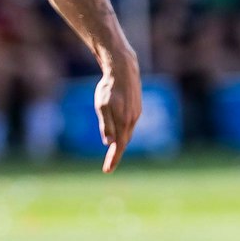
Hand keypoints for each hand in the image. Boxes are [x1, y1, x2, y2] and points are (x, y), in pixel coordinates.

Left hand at [94, 57, 142, 172]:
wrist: (124, 69)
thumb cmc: (109, 87)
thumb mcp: (102, 106)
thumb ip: (106, 125)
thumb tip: (109, 142)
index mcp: (123, 121)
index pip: (119, 146)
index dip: (113, 159)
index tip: (107, 171)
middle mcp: (132, 120)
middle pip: (124, 141)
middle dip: (117, 153)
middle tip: (108, 165)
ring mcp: (136, 114)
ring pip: (128, 132)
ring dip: (121, 142)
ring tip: (113, 151)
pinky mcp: (137, 108)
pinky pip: (130, 124)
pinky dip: (124, 131)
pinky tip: (119, 132)